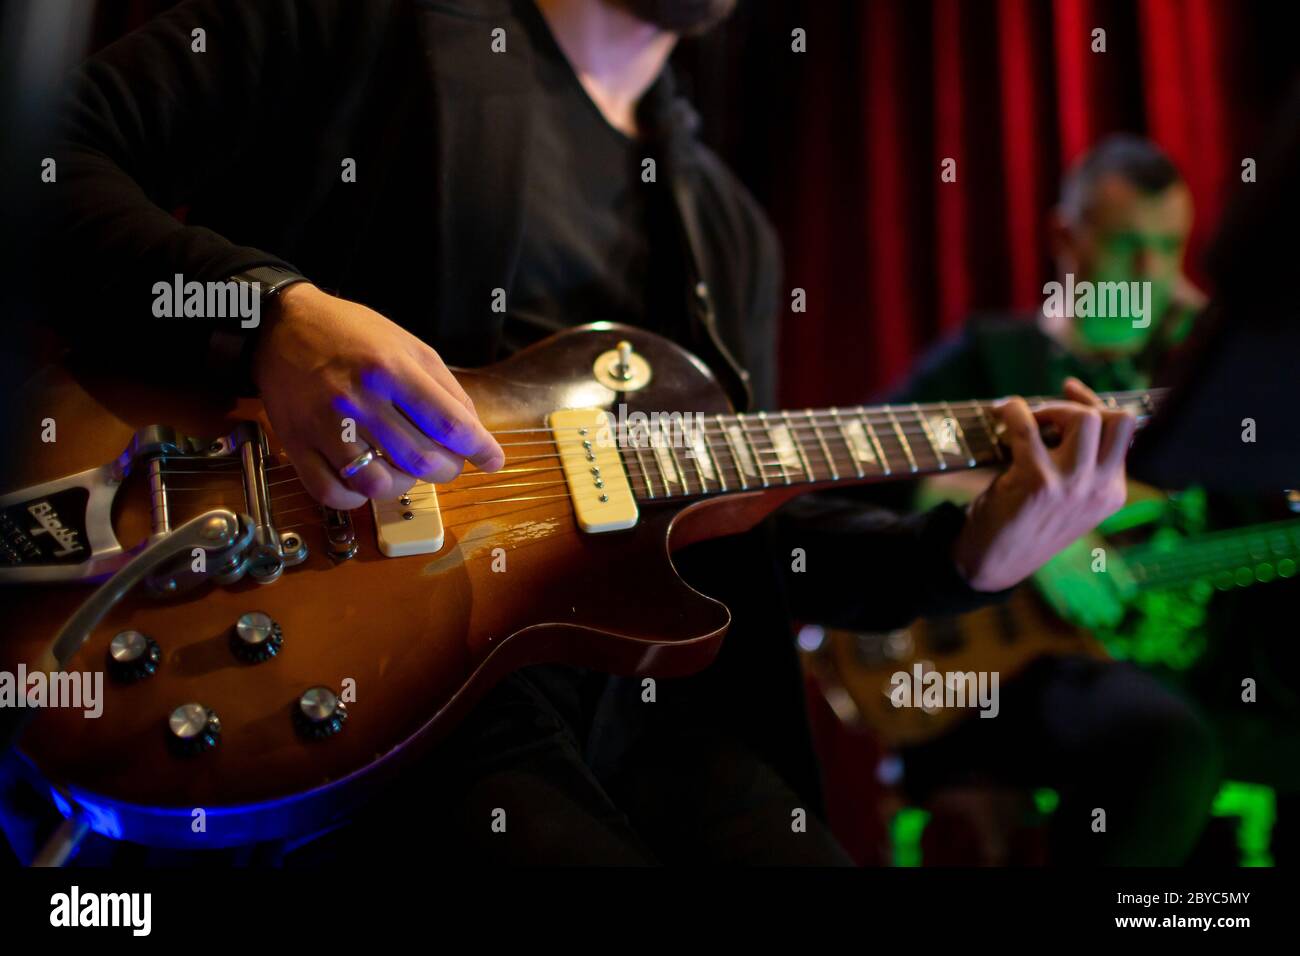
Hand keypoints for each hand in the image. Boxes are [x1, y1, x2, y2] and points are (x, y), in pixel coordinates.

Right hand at [251, 283, 504, 509]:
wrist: (280, 326)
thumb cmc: (352, 335)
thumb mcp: (408, 345)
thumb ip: (445, 387)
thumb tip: (473, 432)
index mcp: (391, 369)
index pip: (450, 424)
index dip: (480, 449)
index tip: (493, 460)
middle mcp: (358, 399)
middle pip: (421, 460)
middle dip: (448, 470)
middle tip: (448, 464)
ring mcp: (324, 425)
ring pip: (379, 484)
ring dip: (405, 487)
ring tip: (408, 471)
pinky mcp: (296, 445)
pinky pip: (334, 493)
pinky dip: (360, 498)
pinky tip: (370, 480)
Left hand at [951, 378, 1136, 591]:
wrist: (992, 563)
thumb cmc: (1024, 523)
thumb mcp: (1068, 499)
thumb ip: (1080, 464)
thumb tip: (1072, 405)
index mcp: (1112, 493)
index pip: (1125, 431)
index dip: (1096, 402)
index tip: (1069, 389)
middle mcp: (1100, 489)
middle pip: (1113, 419)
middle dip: (1075, 405)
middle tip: (1041, 414)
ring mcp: (1072, 486)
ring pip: (1083, 418)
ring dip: (1048, 408)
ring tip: (1023, 418)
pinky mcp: (1038, 483)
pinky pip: (1028, 427)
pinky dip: (1012, 410)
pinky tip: (999, 412)